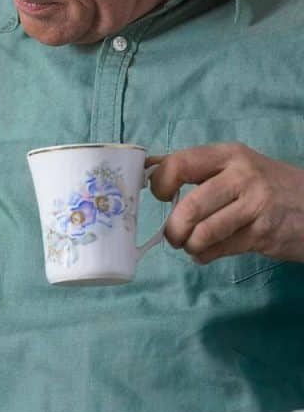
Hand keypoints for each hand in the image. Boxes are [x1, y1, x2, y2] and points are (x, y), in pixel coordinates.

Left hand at [148, 142, 303, 263]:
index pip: (178, 165)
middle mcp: (242, 176)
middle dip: (173, 230)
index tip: (162, 197)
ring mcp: (256, 205)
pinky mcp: (263, 233)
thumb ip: (195, 169)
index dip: (160, 185)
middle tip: (174, 236)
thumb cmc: (264, 188)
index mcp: (227, 155)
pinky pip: (219, 250)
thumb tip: (146, 168)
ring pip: (202, 234)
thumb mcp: (235, 167)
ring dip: (189, 246)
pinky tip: (209, 252)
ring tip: (193, 245)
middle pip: (188, 208)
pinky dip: (205, 256)